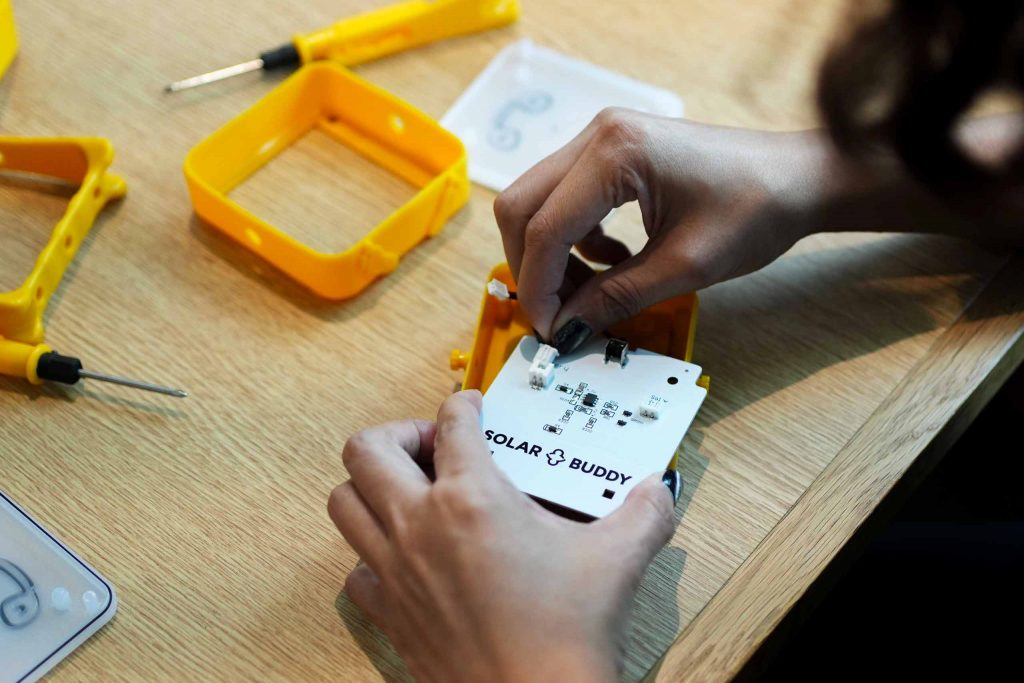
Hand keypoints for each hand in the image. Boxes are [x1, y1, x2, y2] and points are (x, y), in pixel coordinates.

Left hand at [328, 391, 679, 681]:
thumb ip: (644, 513)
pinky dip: (372, 555)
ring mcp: (395, 570)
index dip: (462, 403)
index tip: (471, 407)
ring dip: (371, 486)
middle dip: (397, 435)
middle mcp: (420, 525)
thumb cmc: (569, 634)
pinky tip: (409, 560)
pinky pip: (355, 569)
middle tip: (433, 448)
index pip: (452, 422)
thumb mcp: (618, 559)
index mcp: (472, 497)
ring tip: (410, 493)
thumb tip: (658, 491)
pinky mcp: (388, 613)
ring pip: (343, 502)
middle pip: (366, 449)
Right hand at [494, 108, 835, 349]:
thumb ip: (615, 297)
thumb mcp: (684, 267)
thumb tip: (565, 329)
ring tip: (589, 293)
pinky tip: (613, 261)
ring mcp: (602, 138)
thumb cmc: (757, 211)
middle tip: (557, 315)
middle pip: (522, 206)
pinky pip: (566, 198)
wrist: (800, 178)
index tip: (550, 331)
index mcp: (616, 153)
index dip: (539, 287)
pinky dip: (574, 239)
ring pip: (537, 202)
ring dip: (551, 255)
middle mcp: (599, 134)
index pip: (546, 227)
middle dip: (532, 268)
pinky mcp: (611, 151)